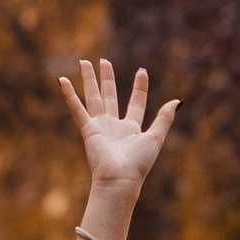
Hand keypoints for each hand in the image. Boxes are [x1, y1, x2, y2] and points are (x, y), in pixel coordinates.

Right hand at [58, 58, 178, 221]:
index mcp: (131, 129)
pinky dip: (69, 95)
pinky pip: (77, 108)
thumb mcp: (156, 137)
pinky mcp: (87, 129)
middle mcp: (114, 126)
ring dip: (89, 80)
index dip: (139, 87)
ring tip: (84, 62)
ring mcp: (99, 127)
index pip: (136, 103)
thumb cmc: (138, 163)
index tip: (142, 71)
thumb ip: (165, 118)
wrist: (120, 178)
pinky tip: (62, 80)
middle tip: (104, 60)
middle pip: (110, 96)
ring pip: (93, 97)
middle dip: (107, 78)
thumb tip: (177, 101)